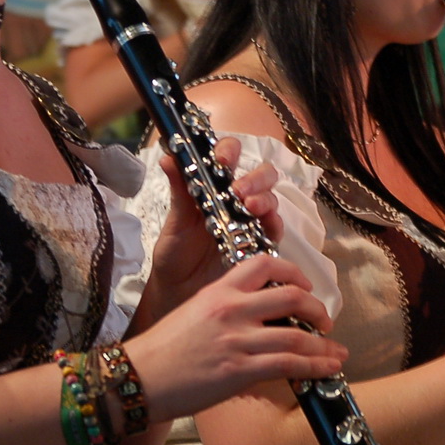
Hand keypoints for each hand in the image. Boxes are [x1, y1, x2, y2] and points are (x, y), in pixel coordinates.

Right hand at [122, 254, 348, 422]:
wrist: (136, 378)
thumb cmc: (161, 351)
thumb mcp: (193, 313)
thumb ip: (225, 309)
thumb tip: (255, 317)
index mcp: (219, 290)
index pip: (265, 264)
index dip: (294, 272)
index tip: (304, 285)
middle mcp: (232, 309)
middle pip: (291, 296)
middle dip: (316, 308)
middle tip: (324, 320)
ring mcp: (238, 340)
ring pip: (298, 334)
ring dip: (324, 343)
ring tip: (336, 351)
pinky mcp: (240, 370)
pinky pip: (290, 364)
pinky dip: (316, 366)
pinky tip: (327, 369)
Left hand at [141, 138, 286, 322]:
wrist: (177, 292)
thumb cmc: (174, 254)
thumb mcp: (174, 222)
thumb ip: (178, 190)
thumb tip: (168, 158)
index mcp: (214, 186)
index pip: (230, 156)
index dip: (230, 151)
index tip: (221, 161)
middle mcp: (237, 200)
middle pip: (261, 174)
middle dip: (255, 177)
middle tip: (240, 189)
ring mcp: (251, 221)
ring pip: (271, 198)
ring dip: (264, 198)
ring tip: (248, 206)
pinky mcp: (260, 244)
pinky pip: (276, 229)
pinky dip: (274, 223)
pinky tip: (264, 224)